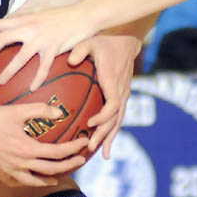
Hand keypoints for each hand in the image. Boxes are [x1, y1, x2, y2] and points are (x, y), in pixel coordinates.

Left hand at [0, 5, 96, 91]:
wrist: (82, 15)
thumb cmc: (61, 14)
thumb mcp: (38, 10)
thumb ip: (24, 15)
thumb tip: (10, 21)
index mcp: (24, 18)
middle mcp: (29, 28)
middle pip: (2, 40)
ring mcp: (41, 39)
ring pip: (19, 58)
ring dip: (7, 71)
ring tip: (0, 81)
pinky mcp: (53, 49)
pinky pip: (43, 68)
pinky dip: (37, 80)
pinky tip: (33, 89)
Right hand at [0, 103, 88, 186]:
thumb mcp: (17, 110)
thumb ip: (39, 110)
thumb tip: (59, 112)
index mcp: (28, 149)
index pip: (57, 152)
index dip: (73, 148)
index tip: (84, 143)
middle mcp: (21, 164)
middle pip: (51, 169)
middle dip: (69, 165)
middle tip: (81, 161)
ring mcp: (10, 171)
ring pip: (35, 181)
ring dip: (51, 178)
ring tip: (60, 175)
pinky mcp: (1, 173)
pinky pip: (18, 183)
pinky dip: (29, 182)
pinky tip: (32, 178)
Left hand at [68, 35, 139, 158]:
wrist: (126, 42)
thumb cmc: (105, 42)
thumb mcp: (91, 42)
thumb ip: (80, 50)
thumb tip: (71, 61)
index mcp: (113, 81)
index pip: (112, 104)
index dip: (102, 117)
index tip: (89, 124)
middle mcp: (121, 92)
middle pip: (115, 119)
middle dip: (104, 134)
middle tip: (90, 147)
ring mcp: (123, 95)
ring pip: (118, 121)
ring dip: (110, 137)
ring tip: (101, 155)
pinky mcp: (122, 97)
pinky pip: (118, 118)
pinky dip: (113, 132)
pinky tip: (106, 146)